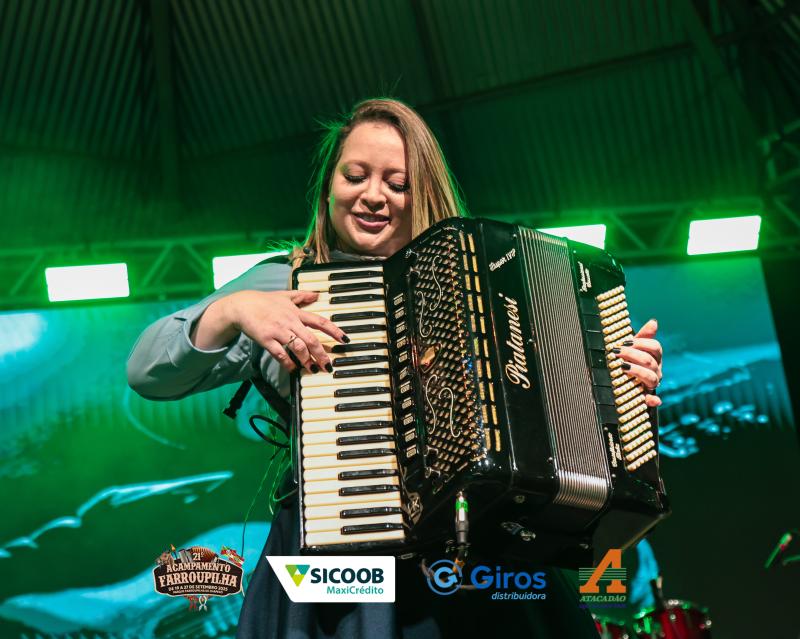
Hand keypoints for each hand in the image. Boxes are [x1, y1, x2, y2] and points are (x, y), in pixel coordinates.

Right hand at [221, 290, 347, 372]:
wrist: (242, 306)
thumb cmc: (264, 301)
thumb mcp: (285, 295)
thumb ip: (302, 296)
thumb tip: (317, 294)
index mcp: (296, 313)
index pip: (320, 321)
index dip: (334, 331)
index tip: (345, 340)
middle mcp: (290, 322)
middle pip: (311, 339)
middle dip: (322, 354)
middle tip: (328, 366)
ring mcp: (278, 331)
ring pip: (298, 347)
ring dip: (307, 360)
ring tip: (312, 369)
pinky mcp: (266, 339)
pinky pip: (280, 354)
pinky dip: (288, 363)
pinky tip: (293, 369)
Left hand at [615, 318, 662, 407]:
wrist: (620, 381)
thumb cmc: (628, 360)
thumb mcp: (633, 347)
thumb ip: (643, 336)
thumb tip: (654, 321)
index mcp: (654, 357)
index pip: (655, 347)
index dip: (641, 343)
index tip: (625, 342)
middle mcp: (656, 370)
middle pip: (650, 361)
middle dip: (633, 354)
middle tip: (617, 352)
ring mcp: (652, 384)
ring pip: (651, 377)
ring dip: (637, 371)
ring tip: (622, 367)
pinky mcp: (647, 398)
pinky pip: (653, 400)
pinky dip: (654, 400)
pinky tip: (652, 400)